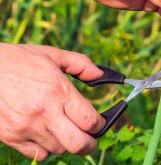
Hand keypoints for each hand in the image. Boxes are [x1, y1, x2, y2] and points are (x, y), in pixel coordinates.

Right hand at [0, 43, 104, 160]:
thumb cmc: (21, 59)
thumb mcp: (53, 54)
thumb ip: (81, 64)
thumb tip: (101, 76)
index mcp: (58, 90)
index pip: (90, 120)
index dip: (101, 124)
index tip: (100, 123)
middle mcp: (44, 111)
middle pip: (78, 144)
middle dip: (90, 144)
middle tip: (91, 138)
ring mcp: (27, 127)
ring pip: (59, 149)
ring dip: (67, 142)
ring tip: (64, 128)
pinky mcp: (12, 137)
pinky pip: (38, 155)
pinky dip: (46, 148)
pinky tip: (45, 132)